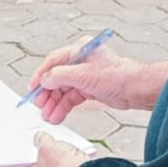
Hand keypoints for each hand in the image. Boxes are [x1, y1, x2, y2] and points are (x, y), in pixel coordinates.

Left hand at [22, 131, 87, 166]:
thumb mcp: (46, 147)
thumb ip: (41, 139)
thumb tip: (40, 137)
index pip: (24, 161)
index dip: (25, 148)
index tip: (28, 139)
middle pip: (42, 161)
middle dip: (44, 148)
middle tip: (45, 136)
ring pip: (58, 162)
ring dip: (60, 151)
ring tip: (61, 141)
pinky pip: (71, 164)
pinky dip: (71, 156)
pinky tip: (72, 147)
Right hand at [28, 42, 167, 124]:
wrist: (136, 89)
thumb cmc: (117, 75)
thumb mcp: (83, 74)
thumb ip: (60, 76)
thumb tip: (45, 80)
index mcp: (78, 50)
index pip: (53, 61)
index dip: (40, 75)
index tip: (32, 89)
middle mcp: (80, 62)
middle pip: (56, 78)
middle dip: (47, 93)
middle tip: (40, 106)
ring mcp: (84, 76)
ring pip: (63, 90)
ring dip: (54, 103)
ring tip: (48, 116)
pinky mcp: (89, 88)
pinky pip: (71, 98)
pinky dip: (64, 107)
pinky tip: (58, 115)